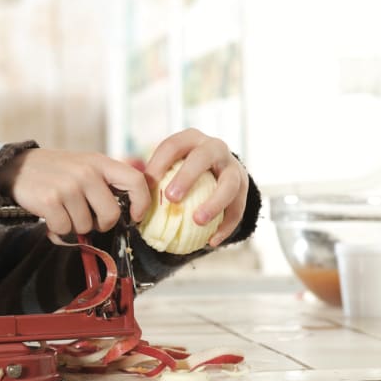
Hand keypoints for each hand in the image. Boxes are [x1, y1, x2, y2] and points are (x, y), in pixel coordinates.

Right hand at [0, 149, 149, 235]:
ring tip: (63, 212)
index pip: (135, 181)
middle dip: (100, 224)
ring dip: (74, 226)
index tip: (134, 216)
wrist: (17, 167)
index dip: (141, 203)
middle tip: (87, 219)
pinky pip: (65, 230)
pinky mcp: (51, 200)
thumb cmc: (56, 172)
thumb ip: (105, 183)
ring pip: (86, 226)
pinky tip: (50, 218)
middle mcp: (86, 172)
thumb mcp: (84, 166)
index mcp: (99, 162)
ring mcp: (68, 186)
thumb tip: (127, 214)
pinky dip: (57, 230)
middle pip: (111, 214)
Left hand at [144, 129, 248, 246]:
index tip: (147, 184)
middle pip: (203, 157)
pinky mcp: (244, 188)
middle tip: (172, 198)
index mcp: (191, 139)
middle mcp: (214, 148)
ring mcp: (232, 167)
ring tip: (198, 221)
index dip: (159, 163)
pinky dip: (226, 226)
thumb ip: (153, 177)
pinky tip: (212, 241)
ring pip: (229, 183)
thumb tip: (136, 197)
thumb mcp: (169, 165)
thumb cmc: (182, 169)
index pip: (173, 145)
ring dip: (214, 203)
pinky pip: (238, 208)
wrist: (217, 170)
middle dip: (188, 176)